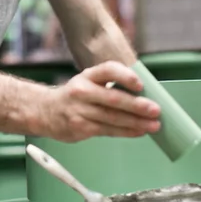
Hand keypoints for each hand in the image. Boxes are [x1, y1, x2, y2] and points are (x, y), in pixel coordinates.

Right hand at [38, 61, 160, 141]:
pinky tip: (139, 131)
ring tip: (153, 125)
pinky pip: (108, 130)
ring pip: (113, 118)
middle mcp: (82, 91)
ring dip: (136, 122)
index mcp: (88, 75)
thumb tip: (144, 95)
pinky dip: (126, 131)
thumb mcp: (87, 82)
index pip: (108, 70)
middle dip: (137, 105)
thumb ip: (110, 85)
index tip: (140, 84)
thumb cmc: (74, 96)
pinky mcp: (81, 127)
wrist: (45, 111)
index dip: (125, 76)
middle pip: (113, 98)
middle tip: (155, 110)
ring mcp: (80, 110)